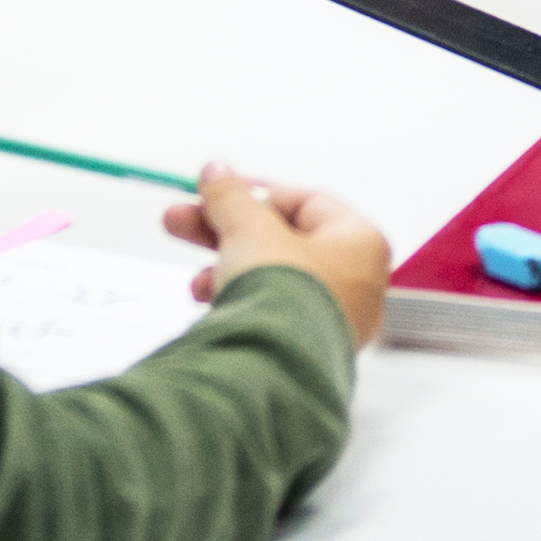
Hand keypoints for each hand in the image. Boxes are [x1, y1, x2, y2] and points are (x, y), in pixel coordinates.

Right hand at [167, 163, 391, 347]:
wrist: (278, 369)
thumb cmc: (282, 294)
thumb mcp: (248, 229)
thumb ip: (230, 196)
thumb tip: (217, 171)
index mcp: (360, 242)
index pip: (304, 202)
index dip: (254, 192)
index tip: (216, 191)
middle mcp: (357, 282)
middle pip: (282, 240)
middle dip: (225, 230)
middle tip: (180, 221)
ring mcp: (335, 320)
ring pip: (273, 278)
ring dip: (227, 270)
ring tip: (197, 283)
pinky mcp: (310, 348)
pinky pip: (272, 312)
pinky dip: (242, 303)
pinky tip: (214, 307)